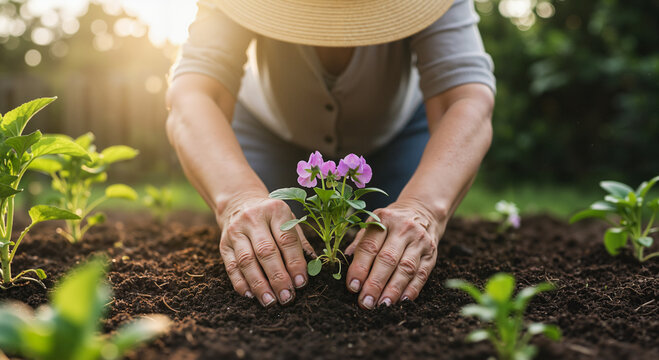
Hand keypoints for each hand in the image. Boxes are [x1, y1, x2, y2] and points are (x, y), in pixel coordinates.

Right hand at [217, 192, 314, 306]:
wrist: (240, 202)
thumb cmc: (272, 217)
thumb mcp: (288, 219)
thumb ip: (300, 242)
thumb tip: (314, 266)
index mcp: (275, 211)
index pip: (286, 240)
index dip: (294, 263)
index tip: (300, 283)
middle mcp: (253, 219)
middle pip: (266, 252)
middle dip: (277, 277)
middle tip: (287, 297)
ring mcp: (235, 231)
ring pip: (246, 261)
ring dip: (259, 284)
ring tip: (270, 301)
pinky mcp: (224, 244)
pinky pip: (231, 267)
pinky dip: (240, 283)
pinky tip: (251, 295)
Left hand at [344, 199, 444, 308]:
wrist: (423, 212)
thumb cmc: (391, 223)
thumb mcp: (374, 223)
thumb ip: (360, 242)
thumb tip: (345, 262)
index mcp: (384, 219)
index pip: (369, 246)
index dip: (359, 268)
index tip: (353, 287)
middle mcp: (403, 229)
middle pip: (387, 259)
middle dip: (375, 283)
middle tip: (365, 302)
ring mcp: (420, 241)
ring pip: (405, 269)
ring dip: (393, 290)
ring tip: (382, 305)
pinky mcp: (431, 254)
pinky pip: (421, 275)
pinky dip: (411, 290)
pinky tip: (401, 302)